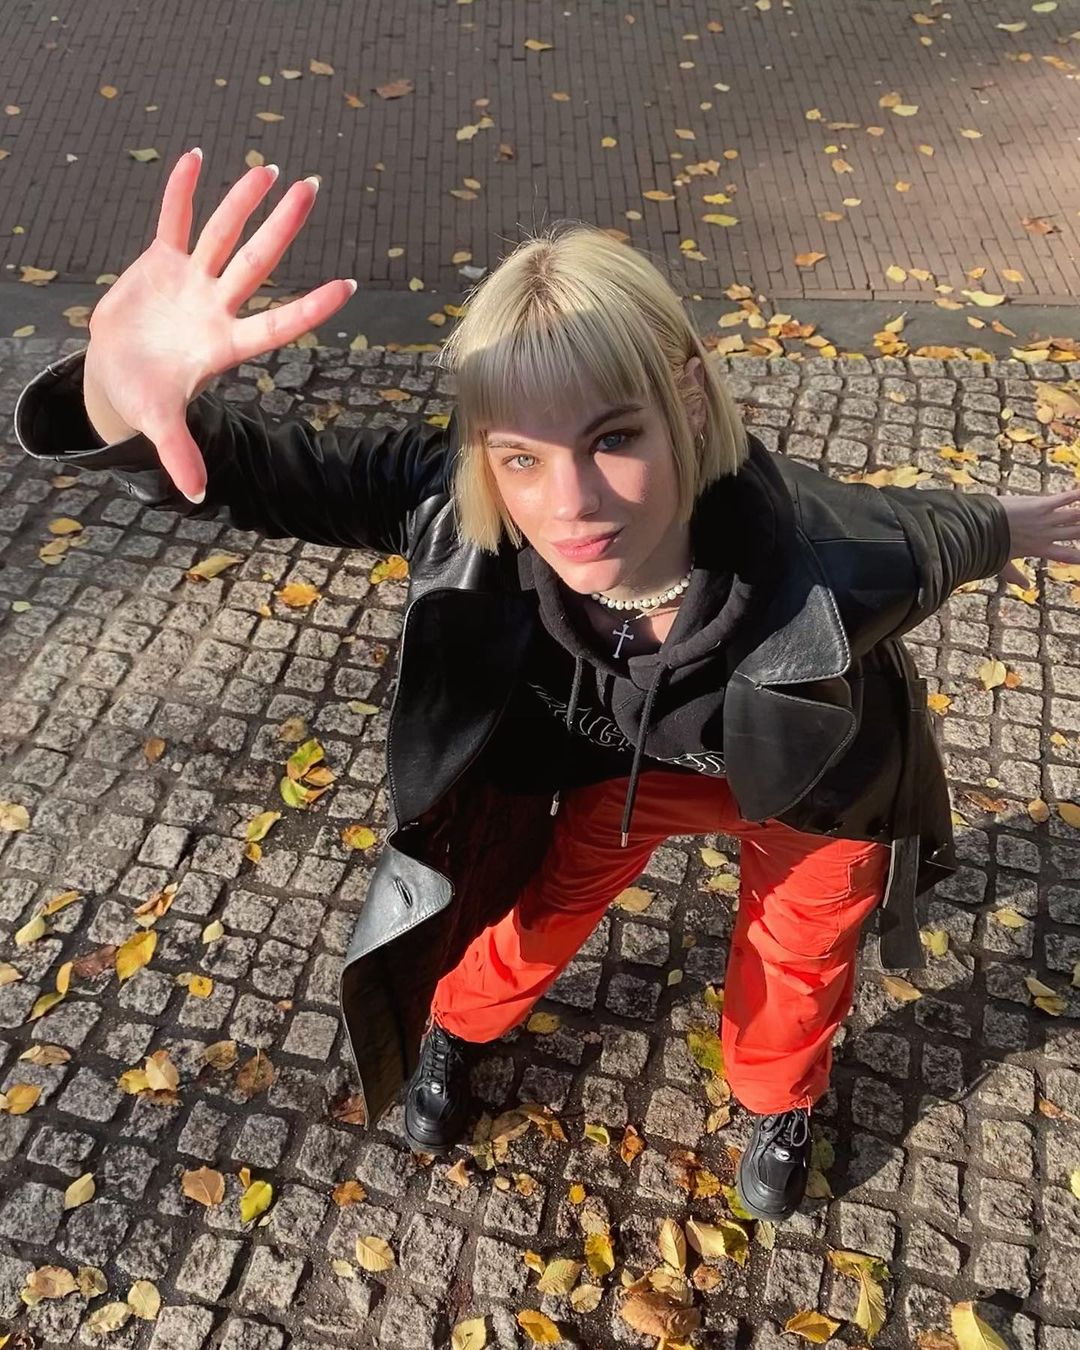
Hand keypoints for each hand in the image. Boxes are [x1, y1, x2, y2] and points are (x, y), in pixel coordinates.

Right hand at [84, 149, 356, 501]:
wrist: (115, 371)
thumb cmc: (144, 397)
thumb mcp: (158, 423)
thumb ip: (180, 453)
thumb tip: (195, 495)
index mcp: (225, 344)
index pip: (277, 322)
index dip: (310, 307)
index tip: (348, 289)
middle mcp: (217, 306)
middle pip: (256, 261)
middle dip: (282, 227)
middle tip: (313, 189)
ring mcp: (192, 280)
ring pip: (222, 233)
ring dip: (241, 201)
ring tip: (269, 167)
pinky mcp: (161, 262)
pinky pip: (173, 220)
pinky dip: (181, 192)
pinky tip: (197, 158)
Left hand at [998, 486, 1079, 586]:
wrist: (979, 528)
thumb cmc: (988, 545)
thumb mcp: (1002, 564)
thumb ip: (1015, 575)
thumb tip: (1025, 587)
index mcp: (1040, 549)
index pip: (1067, 555)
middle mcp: (1047, 535)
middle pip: (1077, 534)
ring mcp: (1046, 519)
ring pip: (1075, 516)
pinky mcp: (1041, 505)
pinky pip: (1064, 499)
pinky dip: (1077, 495)